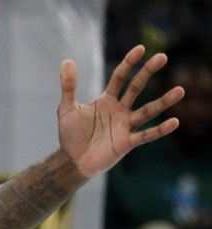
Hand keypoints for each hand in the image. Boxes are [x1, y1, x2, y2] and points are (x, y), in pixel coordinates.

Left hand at [58, 45, 184, 177]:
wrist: (72, 160)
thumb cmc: (70, 134)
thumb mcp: (66, 108)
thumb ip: (69, 87)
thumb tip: (67, 61)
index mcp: (107, 100)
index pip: (120, 77)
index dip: (129, 63)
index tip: (141, 48)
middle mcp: (120, 110)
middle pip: (136, 87)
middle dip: (148, 72)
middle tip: (163, 56)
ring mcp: (125, 125)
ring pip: (148, 111)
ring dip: (164, 101)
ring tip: (180, 90)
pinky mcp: (127, 142)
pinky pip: (146, 135)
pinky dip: (160, 130)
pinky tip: (174, 122)